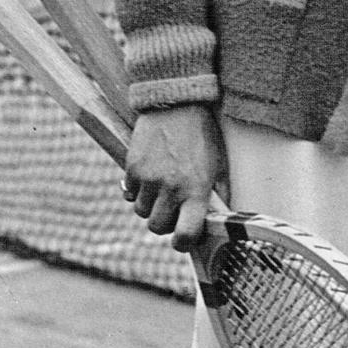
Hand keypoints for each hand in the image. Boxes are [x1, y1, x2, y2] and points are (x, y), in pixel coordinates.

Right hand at [122, 104, 227, 251]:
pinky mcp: (132, 167)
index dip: (182, 243)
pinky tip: (149, 173)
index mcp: (196, 191)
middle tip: (172, 208)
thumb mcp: (218, 166)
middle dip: (163, 223)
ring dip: (150, 205)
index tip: (182, 239)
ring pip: (141, 211)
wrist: (177, 104)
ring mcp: (149, 179)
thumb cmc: (202, 137)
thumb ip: (215, 195)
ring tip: (161, 187)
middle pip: (157, 227)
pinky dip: (137, 189)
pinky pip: (129, 192)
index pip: (185, 234)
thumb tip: (215, 221)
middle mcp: (171, 188)